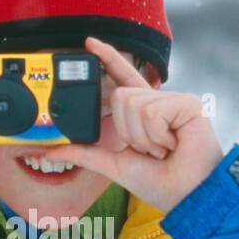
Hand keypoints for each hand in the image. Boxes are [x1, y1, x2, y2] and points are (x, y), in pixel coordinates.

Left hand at [39, 37, 223, 211]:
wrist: (186, 196)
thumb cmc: (159, 182)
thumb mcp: (114, 165)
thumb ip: (85, 154)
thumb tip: (51, 151)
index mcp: (144, 113)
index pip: (122, 78)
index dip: (108, 57)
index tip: (89, 43)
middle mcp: (158, 102)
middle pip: (121, 96)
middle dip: (127, 132)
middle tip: (149, 150)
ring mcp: (174, 101)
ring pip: (134, 104)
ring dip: (143, 137)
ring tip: (163, 149)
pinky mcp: (188, 103)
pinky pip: (152, 111)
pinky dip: (157, 135)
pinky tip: (173, 144)